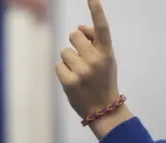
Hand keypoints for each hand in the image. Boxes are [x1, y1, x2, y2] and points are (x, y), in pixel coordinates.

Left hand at [56, 0, 118, 118]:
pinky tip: (72, 81)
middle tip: (82, 60)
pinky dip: (63, 71)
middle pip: (74, 36)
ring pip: (64, 51)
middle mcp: (95, 60)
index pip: (102, 28)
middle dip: (75, 44)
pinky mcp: (69, 80)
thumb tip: (77, 28)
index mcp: (107, 53)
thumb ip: (95, 42)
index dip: (96, 11)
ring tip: (79, 74)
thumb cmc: (103, 80)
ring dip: (68, 60)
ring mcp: (81, 70)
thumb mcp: (106, 60)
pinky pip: (58, 65)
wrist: (102, 109)